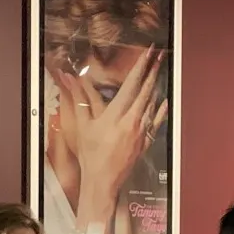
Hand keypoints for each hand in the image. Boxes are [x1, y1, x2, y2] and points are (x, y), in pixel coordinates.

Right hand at [56, 49, 167, 225]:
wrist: (102, 180)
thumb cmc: (90, 154)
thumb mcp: (82, 125)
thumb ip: (79, 99)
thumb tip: (69, 78)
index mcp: (116, 115)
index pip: (131, 84)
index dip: (141, 66)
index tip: (149, 52)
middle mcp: (132, 121)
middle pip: (146, 91)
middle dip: (153, 71)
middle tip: (160, 55)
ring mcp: (140, 132)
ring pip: (152, 104)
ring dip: (156, 87)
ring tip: (160, 72)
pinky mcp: (144, 142)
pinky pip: (156, 123)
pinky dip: (160, 110)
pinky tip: (164, 101)